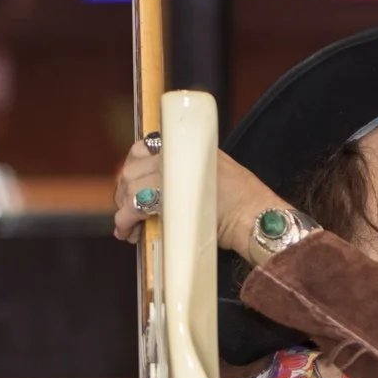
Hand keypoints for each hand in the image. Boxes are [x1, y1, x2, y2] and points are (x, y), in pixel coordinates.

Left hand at [111, 139, 287, 255]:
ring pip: (131, 185)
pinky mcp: (169, 192)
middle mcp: (177, 152)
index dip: (131, 170)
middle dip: (124, 194)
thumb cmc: (239, 205)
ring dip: (123, 209)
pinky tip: (128, 232)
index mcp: (186, 146)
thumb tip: (152, 193)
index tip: (130, 190)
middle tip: (128, 216)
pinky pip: (136, 204)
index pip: (142, 148)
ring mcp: (173, 170)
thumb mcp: (211, 177)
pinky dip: (126, 220)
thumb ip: (185, 176)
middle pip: (132, 168)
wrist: (254, 216)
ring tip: (128, 229)